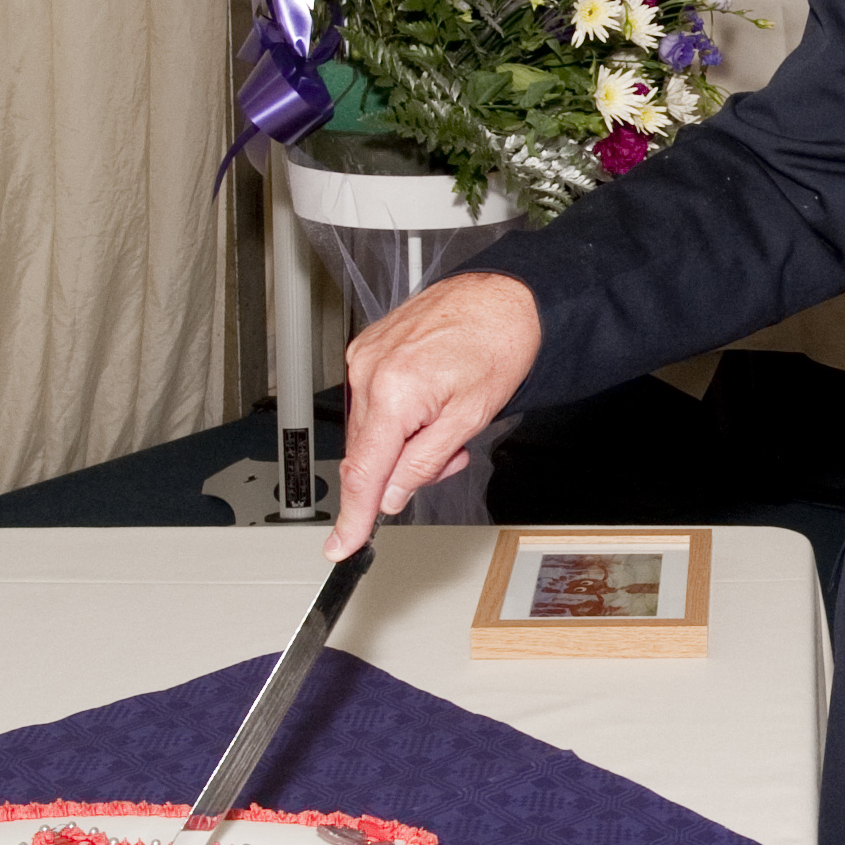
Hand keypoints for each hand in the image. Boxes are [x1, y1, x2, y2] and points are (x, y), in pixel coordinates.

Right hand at [323, 271, 542, 555]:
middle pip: (367, 453)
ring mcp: (363, 357)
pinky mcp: (366, 348)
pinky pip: (371, 402)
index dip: (353, 516)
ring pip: (370, 430)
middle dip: (402, 470)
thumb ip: (424, 464)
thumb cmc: (496, 346)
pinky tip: (428, 402)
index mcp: (393, 392)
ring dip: (402, 442)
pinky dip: (397, 416)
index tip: (340, 546)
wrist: (504, 298)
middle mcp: (369, 372)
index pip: (364, 472)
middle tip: (447, 456)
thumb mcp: (470, 419)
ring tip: (444, 421)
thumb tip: (392, 496)